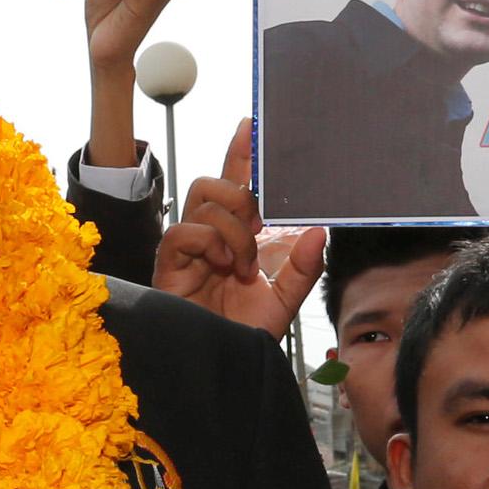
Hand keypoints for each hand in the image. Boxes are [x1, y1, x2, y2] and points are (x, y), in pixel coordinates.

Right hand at [152, 116, 324, 339]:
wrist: (219, 366)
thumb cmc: (241, 335)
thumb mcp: (284, 300)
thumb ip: (302, 268)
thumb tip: (319, 232)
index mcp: (233, 237)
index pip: (234, 184)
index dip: (240, 153)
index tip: (252, 123)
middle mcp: (207, 237)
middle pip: (213, 182)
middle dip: (241, 195)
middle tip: (258, 228)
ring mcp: (186, 249)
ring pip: (204, 202)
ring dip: (233, 228)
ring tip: (242, 263)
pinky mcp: (169, 265)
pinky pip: (185, 231)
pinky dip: (210, 243)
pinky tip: (222, 266)